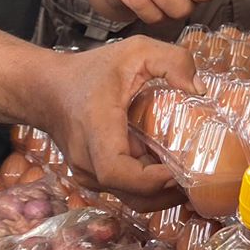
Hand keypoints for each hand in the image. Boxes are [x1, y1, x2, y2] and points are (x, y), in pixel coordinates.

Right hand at [35, 38, 195, 210]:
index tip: (178, 171)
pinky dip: (149, 188)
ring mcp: (88, 173)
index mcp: (96, 129)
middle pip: (131, 194)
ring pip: (130, 198)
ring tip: (192, 178)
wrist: (47, 90)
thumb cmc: (91, 71)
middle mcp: (88, 159)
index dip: (150, 179)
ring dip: (162, 194)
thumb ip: (172, 60)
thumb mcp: (136, 51)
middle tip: (201, 180)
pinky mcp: (93, 178)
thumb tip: (199, 88)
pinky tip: (170, 172)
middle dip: (168, 194)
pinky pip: (124, 191)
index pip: (116, 170)